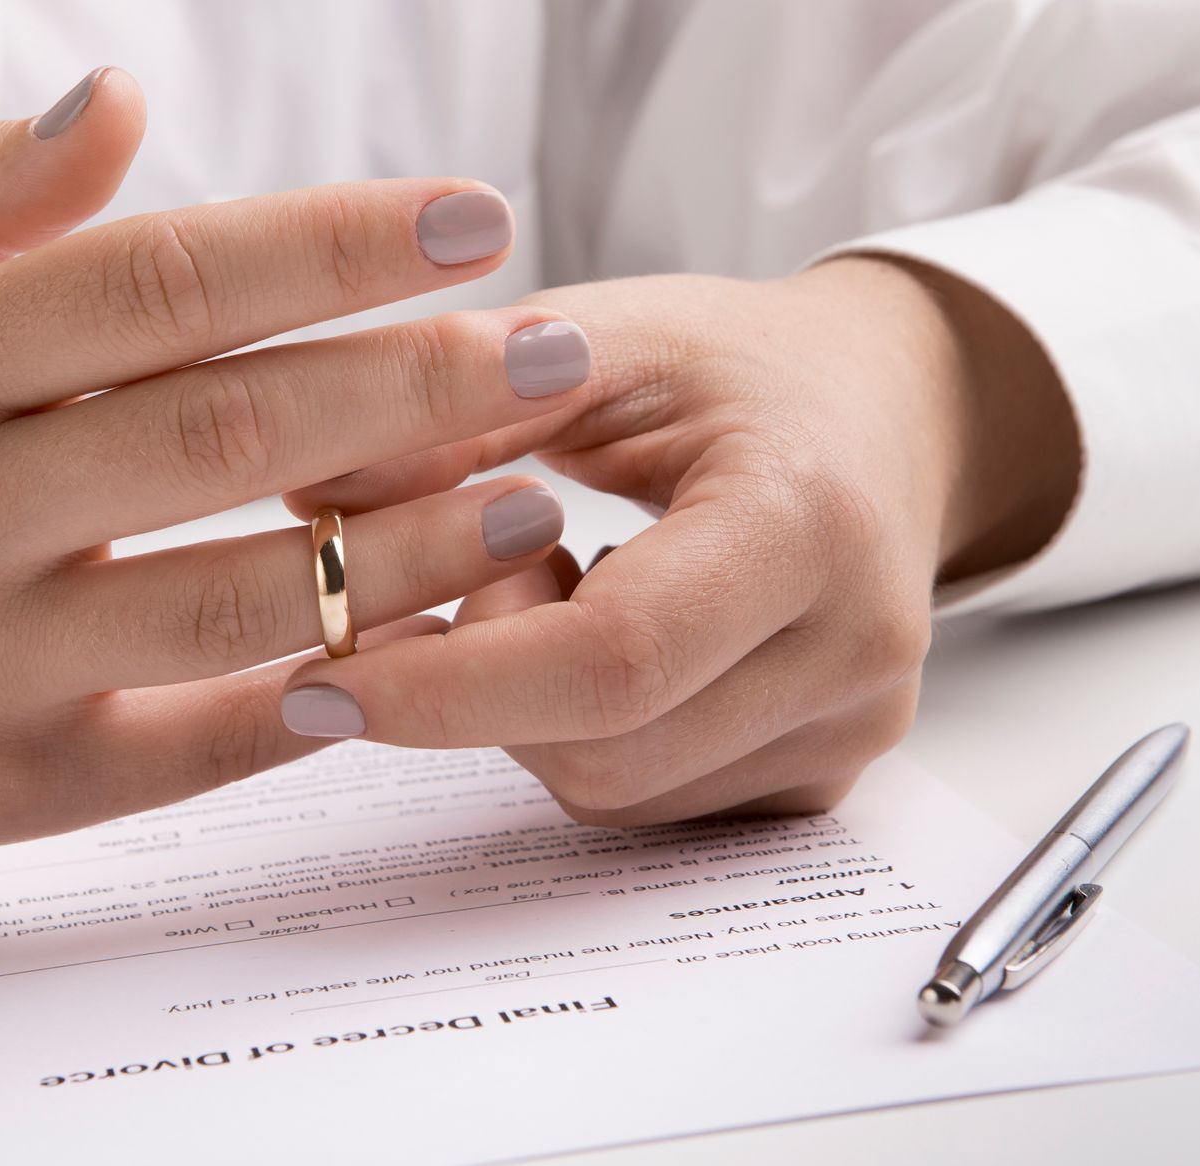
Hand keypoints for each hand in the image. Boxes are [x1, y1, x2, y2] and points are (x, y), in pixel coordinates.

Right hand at [0, 69, 592, 850]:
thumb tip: (122, 94)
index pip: (153, 285)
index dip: (328, 245)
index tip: (475, 216)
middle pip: (219, 434)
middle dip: (412, 387)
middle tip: (556, 350)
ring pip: (232, 601)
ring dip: (404, 550)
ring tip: (534, 499)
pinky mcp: (13, 787)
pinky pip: (198, 744)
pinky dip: (322, 695)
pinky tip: (431, 643)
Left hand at [280, 258, 1078, 821]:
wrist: (890, 413)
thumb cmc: (742, 367)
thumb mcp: (608, 340)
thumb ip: (461, 406)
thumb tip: (309, 505)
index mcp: (806, 519)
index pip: (613, 657)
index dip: (451, 686)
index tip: (322, 682)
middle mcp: (856, 647)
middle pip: (600, 750)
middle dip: (482, 683)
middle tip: (478, 574)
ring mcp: (853, 728)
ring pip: (613, 793)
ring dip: (528, 712)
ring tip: (562, 584)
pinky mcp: (827, 776)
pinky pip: (651, 807)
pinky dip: (586, 738)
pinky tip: (610, 637)